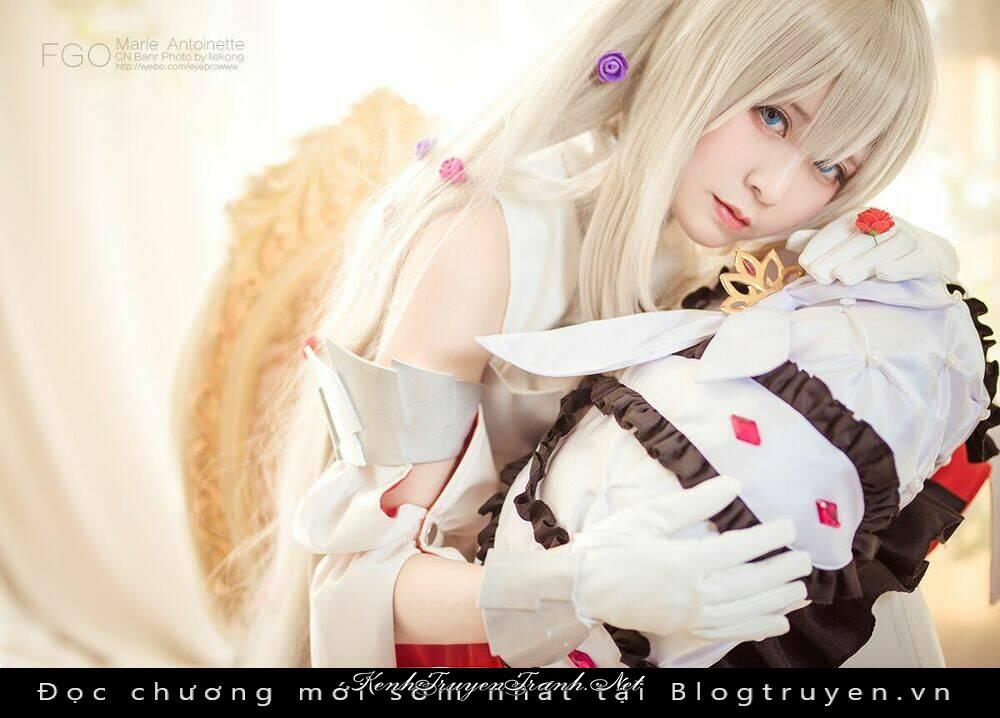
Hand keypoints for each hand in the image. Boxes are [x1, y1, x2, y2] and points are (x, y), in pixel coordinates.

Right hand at [570, 476, 810, 641]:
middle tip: (804, 560)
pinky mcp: (683, 630)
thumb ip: (694, 502)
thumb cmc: (610, 546)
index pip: (737, 550)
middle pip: (748, 585)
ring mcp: (688, 617)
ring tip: (800, 590)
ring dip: (776, 601)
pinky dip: (756, 629)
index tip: (787, 526)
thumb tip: (733, 484)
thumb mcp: (649, 515)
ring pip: (744, 612)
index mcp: (682, 562)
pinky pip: (728, 633)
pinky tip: (776, 623)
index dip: (767, 538)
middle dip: (780, 572)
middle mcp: (691, 595)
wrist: (581, 585)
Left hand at [786, 208, 958, 285]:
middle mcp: (886, 223)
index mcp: (863, 217)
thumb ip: (820, 243)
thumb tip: (790, 242)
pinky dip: (900, 266)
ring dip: (863, 263)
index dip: (821, 246)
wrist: (925, 254)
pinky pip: (914, 259)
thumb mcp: (846, 244)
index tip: (805, 264)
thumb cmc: (874, 251)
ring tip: (843, 277)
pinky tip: (884, 273)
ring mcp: (909, 237)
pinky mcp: (928, 255)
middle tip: (819, 275)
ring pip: (884, 250)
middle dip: (836, 258)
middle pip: (858, 241)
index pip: (839, 229)